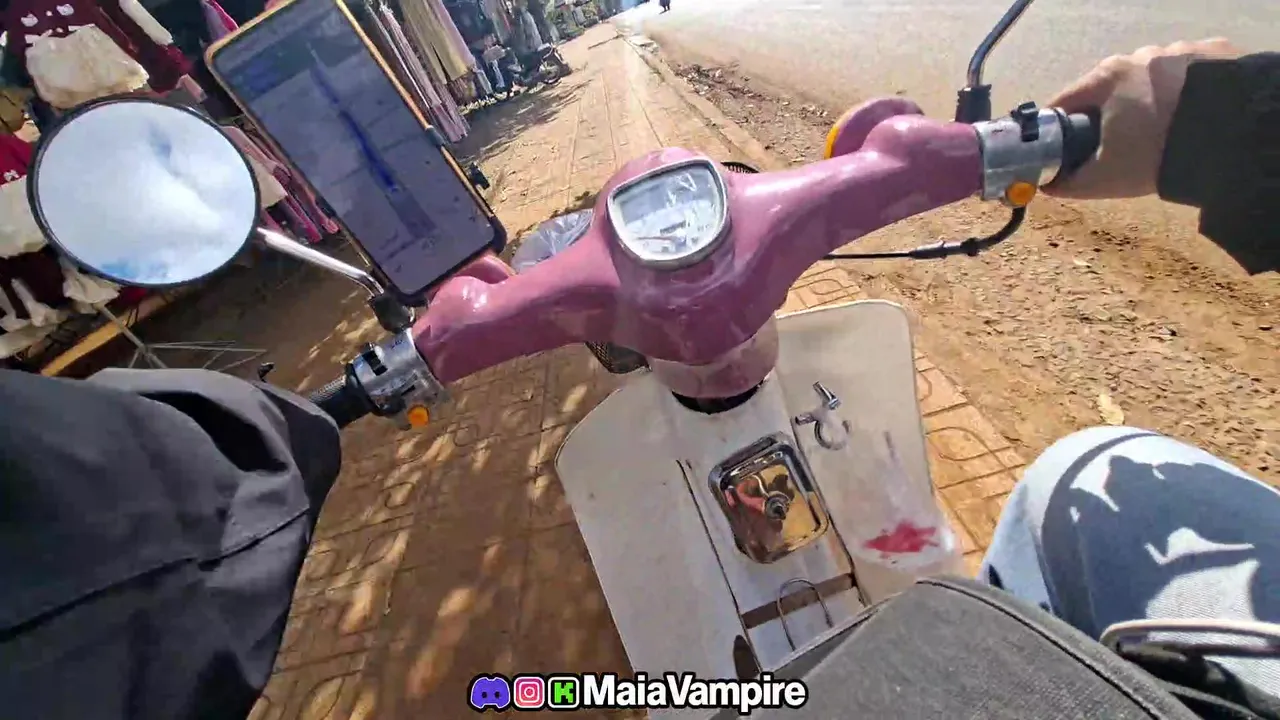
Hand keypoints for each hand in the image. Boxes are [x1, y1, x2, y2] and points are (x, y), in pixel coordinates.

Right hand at [1045, 39, 1241, 199]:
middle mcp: (1139, 56)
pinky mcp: (1214, 53)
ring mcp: (1178, 51)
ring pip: (1150, 81)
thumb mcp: (1105, 178)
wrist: (1233, 140)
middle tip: (1119, 147)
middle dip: (1110, 116)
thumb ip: (1069, 183)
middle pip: (1109, 89)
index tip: (1064, 148)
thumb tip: (1047, 186)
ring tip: (1162, 132)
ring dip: (1149, 103)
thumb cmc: (1158, 155)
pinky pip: (1188, 74)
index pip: (1066, 101)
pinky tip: (1189, 117)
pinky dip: (1184, 93)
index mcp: (1106, 77)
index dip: (1060, 128)